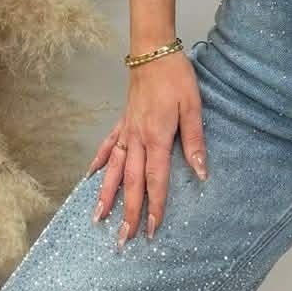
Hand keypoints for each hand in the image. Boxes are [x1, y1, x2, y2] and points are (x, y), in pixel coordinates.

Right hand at [86, 54, 207, 247]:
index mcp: (156, 138)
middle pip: (132, 184)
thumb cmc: (176, 77)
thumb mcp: (193, 107)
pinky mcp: (122, 122)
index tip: (152, 229)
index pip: (156, 181)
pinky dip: (99, 162)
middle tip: (123, 239)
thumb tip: (201, 173)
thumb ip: (194, 142)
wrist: (152, 51)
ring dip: (106, 195)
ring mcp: (126, 131)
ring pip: (114, 170)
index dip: (154, 207)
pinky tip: (90, 177)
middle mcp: (137, 140)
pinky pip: (108, 146)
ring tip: (97, 218)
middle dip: (128, 213)